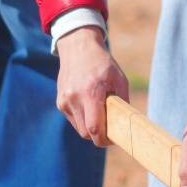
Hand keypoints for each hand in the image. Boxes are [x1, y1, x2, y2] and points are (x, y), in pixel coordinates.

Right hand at [56, 27, 128, 145]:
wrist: (78, 47)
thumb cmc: (102, 63)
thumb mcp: (119, 79)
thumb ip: (123, 101)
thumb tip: (126, 123)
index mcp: (91, 92)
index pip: (94, 128)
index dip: (104, 140)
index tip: (112, 139)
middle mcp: (74, 98)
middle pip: (86, 132)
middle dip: (98, 135)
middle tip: (109, 130)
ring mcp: (65, 101)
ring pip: (79, 128)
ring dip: (90, 127)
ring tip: (99, 114)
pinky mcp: (60, 102)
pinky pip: (73, 119)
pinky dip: (82, 118)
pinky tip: (89, 105)